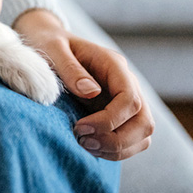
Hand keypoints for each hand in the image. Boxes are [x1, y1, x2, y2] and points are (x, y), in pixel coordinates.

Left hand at [14, 9, 154, 160]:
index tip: (80, 127)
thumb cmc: (49, 44)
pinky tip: (90, 147)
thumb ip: (70, 68)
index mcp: (114, 65)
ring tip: (85, 146)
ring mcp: (125, 100)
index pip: (130, 99)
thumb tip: (91, 93)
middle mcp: (127, 83)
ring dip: (118, 149)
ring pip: (142, 135)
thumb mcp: (53, 48)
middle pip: (144, 121)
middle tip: (83, 142)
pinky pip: (131, 140)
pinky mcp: (119, 114)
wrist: (48, 42)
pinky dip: (115, 150)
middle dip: (117, 139)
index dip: (109, 120)